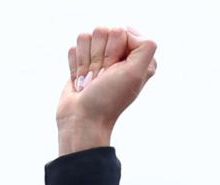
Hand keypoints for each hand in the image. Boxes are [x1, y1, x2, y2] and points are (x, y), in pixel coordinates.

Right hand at [56, 26, 156, 154]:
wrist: (82, 118)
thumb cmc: (109, 99)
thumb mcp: (136, 73)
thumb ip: (145, 46)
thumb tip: (126, 30)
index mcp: (137, 56)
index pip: (123, 30)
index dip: (116, 48)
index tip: (115, 69)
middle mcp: (120, 54)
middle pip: (103, 30)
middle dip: (100, 55)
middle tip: (103, 77)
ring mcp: (100, 57)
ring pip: (86, 37)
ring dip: (86, 60)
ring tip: (92, 79)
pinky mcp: (82, 61)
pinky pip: (74, 47)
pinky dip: (76, 65)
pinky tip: (81, 80)